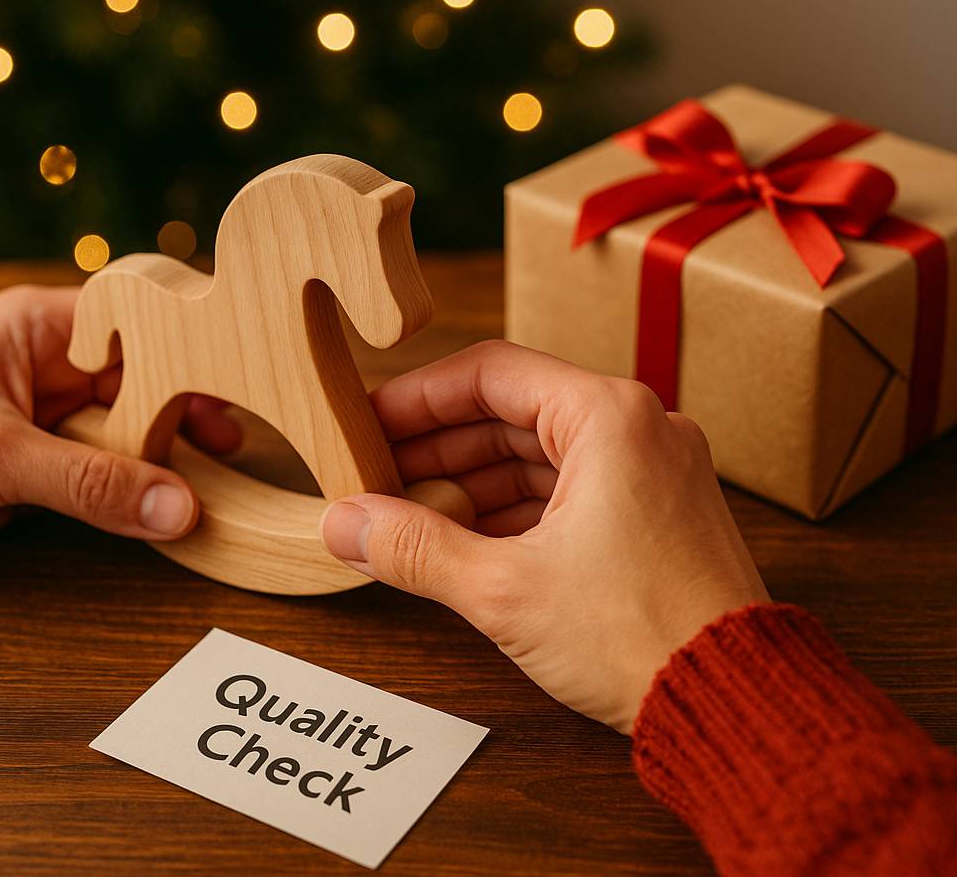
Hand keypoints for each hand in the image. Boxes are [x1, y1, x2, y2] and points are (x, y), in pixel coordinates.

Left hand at [0, 285, 240, 564]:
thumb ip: (89, 482)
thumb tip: (177, 508)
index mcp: (40, 329)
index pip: (136, 321)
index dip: (185, 345)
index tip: (233, 378)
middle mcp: (56, 365)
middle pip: (148, 376)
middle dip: (185, 408)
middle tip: (228, 442)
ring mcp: (58, 416)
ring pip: (139, 425)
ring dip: (169, 453)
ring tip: (215, 474)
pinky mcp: (55, 462)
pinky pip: (117, 467)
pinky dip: (144, 486)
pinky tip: (171, 500)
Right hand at [321, 340, 768, 732]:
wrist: (736, 707)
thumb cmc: (641, 636)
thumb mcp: (506, 589)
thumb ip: (415, 548)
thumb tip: (345, 523)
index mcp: (609, 416)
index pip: (490, 374)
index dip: (418, 397)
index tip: (368, 420)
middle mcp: (637, 428)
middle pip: (513, 413)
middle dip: (439, 446)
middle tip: (376, 473)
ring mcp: (650, 470)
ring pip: (538, 456)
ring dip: (471, 482)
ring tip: (408, 512)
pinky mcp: (653, 513)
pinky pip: (567, 491)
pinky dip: (513, 509)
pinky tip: (463, 537)